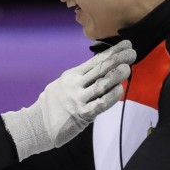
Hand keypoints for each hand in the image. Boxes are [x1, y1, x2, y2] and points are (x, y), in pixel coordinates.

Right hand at [1, 40, 135, 160]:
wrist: (37, 125)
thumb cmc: (52, 106)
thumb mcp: (62, 85)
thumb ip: (80, 78)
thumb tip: (102, 69)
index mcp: (71, 75)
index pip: (95, 60)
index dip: (112, 51)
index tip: (126, 45)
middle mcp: (74, 84)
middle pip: (100, 69)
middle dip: (118, 59)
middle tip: (132, 53)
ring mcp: (78, 99)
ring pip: (101, 84)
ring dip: (116, 75)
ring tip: (127, 68)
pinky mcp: (81, 114)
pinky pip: (100, 103)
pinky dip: (111, 96)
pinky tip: (119, 90)